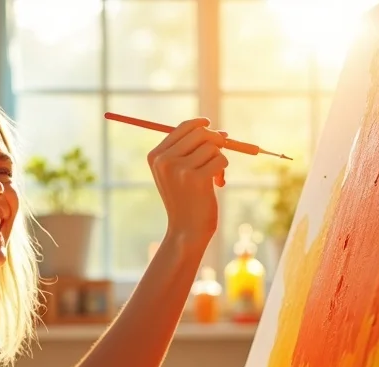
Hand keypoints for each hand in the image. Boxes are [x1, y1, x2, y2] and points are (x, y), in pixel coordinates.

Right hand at [146, 118, 227, 243]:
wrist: (187, 230)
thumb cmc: (186, 200)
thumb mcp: (179, 173)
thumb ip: (192, 151)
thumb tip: (221, 132)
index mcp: (155, 156)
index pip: (183, 127)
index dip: (201, 124)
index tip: (211, 127)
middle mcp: (164, 160)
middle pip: (200, 132)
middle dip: (216, 140)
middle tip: (219, 156)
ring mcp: (179, 169)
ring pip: (213, 147)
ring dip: (219, 160)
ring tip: (214, 178)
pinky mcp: (196, 178)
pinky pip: (221, 160)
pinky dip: (223, 170)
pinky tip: (217, 184)